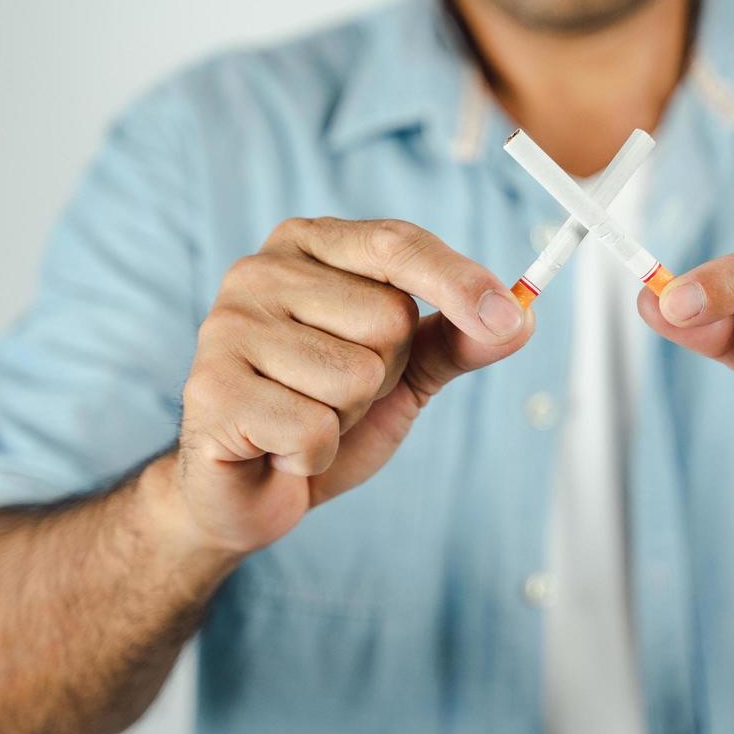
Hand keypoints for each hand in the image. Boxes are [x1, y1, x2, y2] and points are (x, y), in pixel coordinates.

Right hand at [173, 217, 531, 554]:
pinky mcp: (210, 390)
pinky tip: (277, 448)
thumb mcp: (404, 371)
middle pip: (388, 319)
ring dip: (346, 418)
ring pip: (355, 377)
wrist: (245, 490)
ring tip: (304, 417)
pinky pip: (314, 428)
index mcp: (308, 245)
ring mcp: (227, 327)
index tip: (508, 317)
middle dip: (384, 375)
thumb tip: (523, 316)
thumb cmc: (325, 413)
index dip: (459, 281)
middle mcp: (260, 271)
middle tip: (337, 394)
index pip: (397, 243)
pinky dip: (312, 454)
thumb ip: (458, 339)